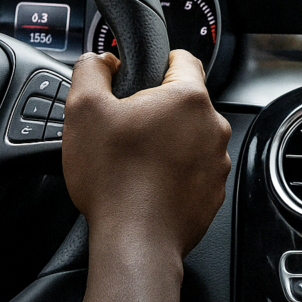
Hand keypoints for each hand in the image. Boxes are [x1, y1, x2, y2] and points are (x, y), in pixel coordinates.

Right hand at [64, 50, 230, 301]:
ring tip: (134, 160)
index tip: (141, 74)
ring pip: (189, 137)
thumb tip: (101, 61)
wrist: (135, 242)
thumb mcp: (84, 109)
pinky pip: (193, 170)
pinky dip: (173, 172)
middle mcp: (212, 127)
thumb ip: (91, 70)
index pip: (184, 58)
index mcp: (188, 98)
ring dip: (166, 142)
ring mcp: (217, 163)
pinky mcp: (213, 193)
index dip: (159, 61)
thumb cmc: (114, 180)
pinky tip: (146, 183)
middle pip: (184, 102)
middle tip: (125, 126)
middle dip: (156, 109)